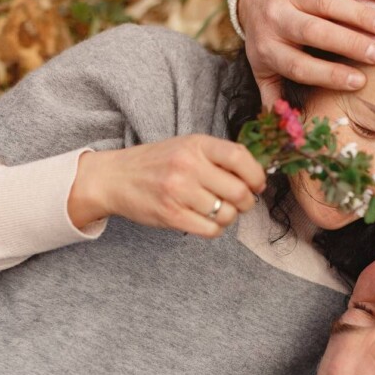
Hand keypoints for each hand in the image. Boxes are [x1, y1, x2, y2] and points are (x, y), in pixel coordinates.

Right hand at [69, 135, 265, 237]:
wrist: (115, 178)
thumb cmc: (158, 163)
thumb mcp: (188, 147)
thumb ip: (220, 157)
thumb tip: (258, 176)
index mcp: (197, 144)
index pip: (240, 157)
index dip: (256, 175)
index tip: (257, 184)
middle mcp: (188, 166)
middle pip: (239, 192)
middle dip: (247, 202)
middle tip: (241, 202)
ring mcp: (179, 192)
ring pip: (227, 214)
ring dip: (229, 217)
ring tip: (218, 210)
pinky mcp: (172, 216)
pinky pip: (211, 230)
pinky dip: (215, 229)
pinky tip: (206, 221)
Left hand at [238, 0, 374, 105]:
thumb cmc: (268, 39)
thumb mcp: (263, 70)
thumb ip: (273, 99)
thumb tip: (285, 132)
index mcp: (269, 49)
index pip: (299, 65)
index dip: (328, 74)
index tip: (359, 82)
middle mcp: (278, 18)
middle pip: (314, 31)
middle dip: (348, 43)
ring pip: (328, 1)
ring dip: (361, 14)